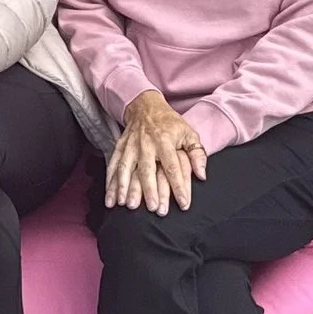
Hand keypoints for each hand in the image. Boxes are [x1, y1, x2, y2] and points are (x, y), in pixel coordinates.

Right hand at [105, 89, 207, 213]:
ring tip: (125, 204)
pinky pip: (113, 165)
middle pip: (147, 169)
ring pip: (126, 168)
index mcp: (165, 140)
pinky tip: (110, 198)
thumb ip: (197, 154)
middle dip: (149, 189)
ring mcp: (131, 146)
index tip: (183, 204)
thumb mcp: (189, 133)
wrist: (145, 105)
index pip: (173, 166)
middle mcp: (146, 144)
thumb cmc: (170, 123)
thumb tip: (202, 175)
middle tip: (152, 208)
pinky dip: (110, 182)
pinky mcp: (119, 147)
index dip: (179, 186)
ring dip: (124, 187)